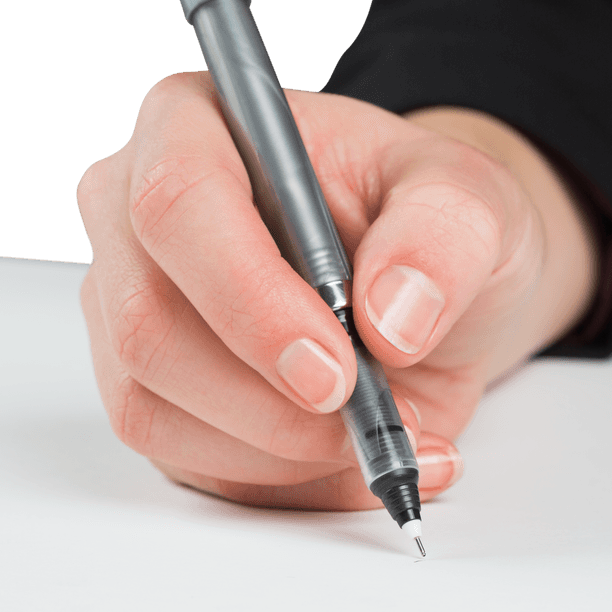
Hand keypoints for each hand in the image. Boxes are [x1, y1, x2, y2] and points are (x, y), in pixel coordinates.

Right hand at [77, 71, 596, 509]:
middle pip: (147, 324)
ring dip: (284, 449)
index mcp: (199, 128)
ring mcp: (137, 313)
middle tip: (371, 414)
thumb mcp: (474, 202)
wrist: (431, 292)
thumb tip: (390, 317)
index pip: (178, 203)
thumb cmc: (432, 225)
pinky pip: (190, 464)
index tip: (335, 368)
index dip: (249, 298)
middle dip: (269, 397)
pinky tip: (365, 458)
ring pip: (153, 408)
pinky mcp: (161, 395)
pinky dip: (288, 483)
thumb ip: (444, 237)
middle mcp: (141, 221)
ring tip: (392, 431)